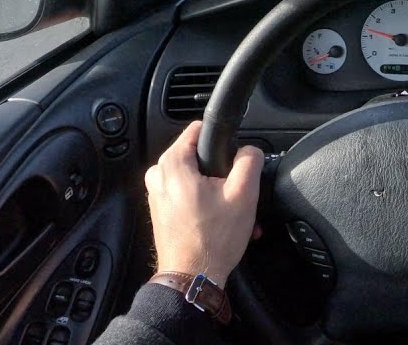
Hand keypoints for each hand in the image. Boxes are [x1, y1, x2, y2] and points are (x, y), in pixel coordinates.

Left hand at [144, 121, 263, 284]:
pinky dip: (206, 203)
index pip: (199, 129)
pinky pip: (187, 194)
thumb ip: (250, 161)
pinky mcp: (161, 210)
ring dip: (217, 190)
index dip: (223, 141)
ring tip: (233, 211)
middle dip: (222, 172)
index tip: (234, 160)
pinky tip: (222, 220)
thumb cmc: (214, 240)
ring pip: (195, 176)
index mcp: (173, 164)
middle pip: (199, 155)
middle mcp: (158, 176)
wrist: (192, 277)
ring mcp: (157, 194)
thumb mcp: (244, 194)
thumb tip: (250, 149)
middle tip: (236, 194)